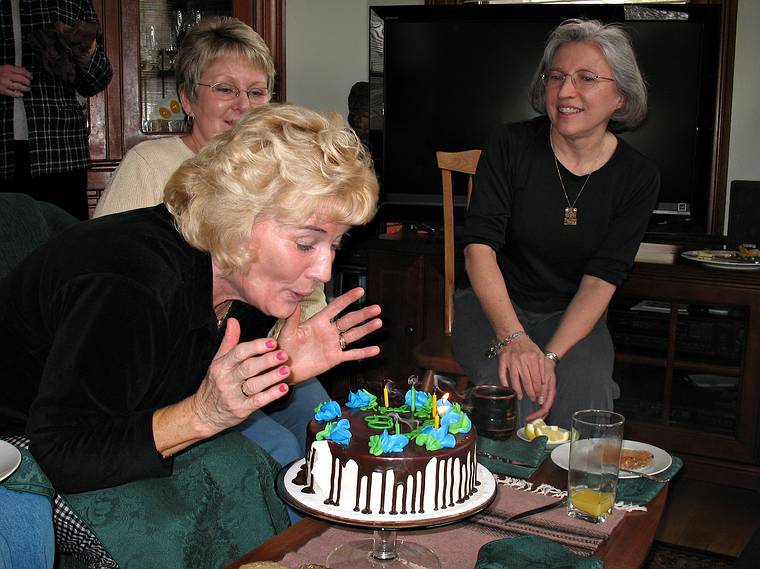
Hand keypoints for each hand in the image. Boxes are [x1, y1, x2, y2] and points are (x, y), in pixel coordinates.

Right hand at [0, 64, 30, 97]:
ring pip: (19, 87)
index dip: (28, 74)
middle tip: (29, 83)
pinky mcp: (2, 90)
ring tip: (27, 89)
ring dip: (25, 88)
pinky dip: (18, 94)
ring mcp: (4, 83)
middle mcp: (6, 75)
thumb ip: (15, 69)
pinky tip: (21, 94)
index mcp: (7, 68)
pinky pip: (12, 93)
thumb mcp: (5, 67)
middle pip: (22, 79)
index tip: (31, 76)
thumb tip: (26, 71)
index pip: (22, 71)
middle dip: (28, 82)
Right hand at [190, 317, 290, 435]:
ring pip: (254, 385)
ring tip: (286, 370)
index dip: (256, 346)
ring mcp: (233, 396)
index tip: (272, 342)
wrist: (203, 413)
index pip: (239, 353)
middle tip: (284, 354)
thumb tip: (233, 320)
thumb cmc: (215, 383)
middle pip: (248, 368)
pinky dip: (271, 395)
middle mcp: (226, 380)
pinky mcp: (240, 410)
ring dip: (271, 377)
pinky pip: (257, 402)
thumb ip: (229, 342)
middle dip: (267, 360)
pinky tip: (283, 389)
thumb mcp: (218, 362)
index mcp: (221, 365)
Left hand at [276, 287, 382, 382]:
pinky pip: (351, 354)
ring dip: (366, 329)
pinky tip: (375, 349)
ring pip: (353, 335)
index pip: (336, 307)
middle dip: (363, 314)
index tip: (360, 291)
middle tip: (376, 308)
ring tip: (378, 322)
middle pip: (349, 320)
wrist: (284, 368)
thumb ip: (293, 317)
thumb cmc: (284, 348)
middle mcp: (328, 331)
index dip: (348, 299)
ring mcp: (333, 345)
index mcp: (318, 322)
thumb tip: (294, 300)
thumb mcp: (288, 331)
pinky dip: (363, 352)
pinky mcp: (334, 358)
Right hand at [496, 336, 556, 420]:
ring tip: (521, 397)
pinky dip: (504, 382)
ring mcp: (511, 361)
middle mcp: (522, 360)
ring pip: (515, 380)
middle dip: (530, 392)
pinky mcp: (502, 361)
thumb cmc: (526, 345)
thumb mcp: (538, 353)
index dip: (538, 388)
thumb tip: (544, 381)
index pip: (537, 378)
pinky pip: (502, 374)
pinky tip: (508, 388)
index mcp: (532, 358)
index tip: (539, 394)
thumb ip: (542, 367)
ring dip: (518, 390)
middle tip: (532, 398)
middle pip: (527, 381)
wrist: (512, 335)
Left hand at [526, 360, 556, 422]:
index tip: (529, 417)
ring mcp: (548, 394)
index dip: (537, 415)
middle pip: (545, 410)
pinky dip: (537, 407)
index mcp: (551, 392)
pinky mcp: (545, 392)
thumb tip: (540, 401)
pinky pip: (543, 403)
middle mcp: (550, 395)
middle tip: (529, 419)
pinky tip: (532, 409)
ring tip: (530, 417)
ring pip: (544, 408)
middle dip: (537, 416)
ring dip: (537, 414)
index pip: (545, 408)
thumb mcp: (545, 378)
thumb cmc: (546, 369)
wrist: (547, 362)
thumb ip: (544, 389)